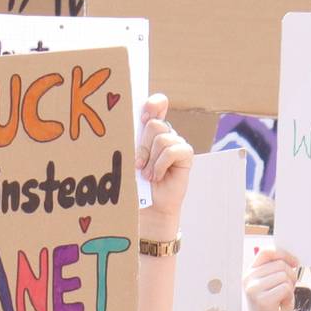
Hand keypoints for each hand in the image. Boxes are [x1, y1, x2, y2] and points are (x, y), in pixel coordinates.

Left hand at [135, 95, 192, 232]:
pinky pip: (173, 151)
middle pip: (155, 124)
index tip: (142, 116)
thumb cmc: (136, 182)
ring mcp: (177, 143)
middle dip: (143, 146)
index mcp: (151, 130)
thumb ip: (132, 141)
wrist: (149, 206)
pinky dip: (160, 165)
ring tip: (146, 175)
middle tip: (138, 164)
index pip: (158, 104)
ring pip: (162, 138)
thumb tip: (125, 127)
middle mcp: (166, 133)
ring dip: (151, 160)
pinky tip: (157, 176)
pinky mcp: (185, 155)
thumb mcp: (130, 158)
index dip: (153, 104)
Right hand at [244, 245, 300, 310]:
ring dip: (289, 289)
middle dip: (290, 276)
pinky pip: (285, 288)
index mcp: (249, 273)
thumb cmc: (273, 308)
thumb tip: (292, 259)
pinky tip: (281, 306)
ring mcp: (253, 289)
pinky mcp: (262, 300)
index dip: (283, 254)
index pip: (266, 252)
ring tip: (282, 300)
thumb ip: (277, 270)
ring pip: (284, 276)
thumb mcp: (273, 285)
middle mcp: (248, 280)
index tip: (295, 262)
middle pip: (280, 264)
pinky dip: (289, 298)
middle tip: (287, 291)